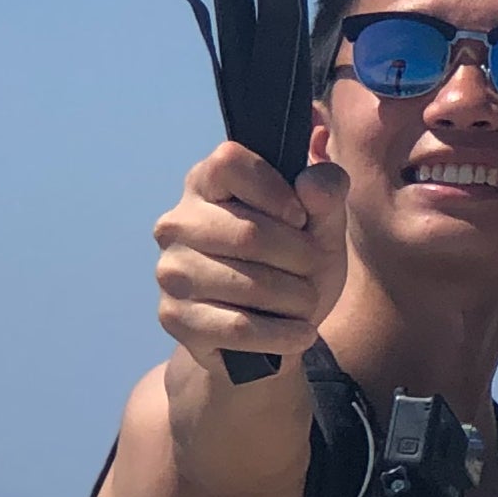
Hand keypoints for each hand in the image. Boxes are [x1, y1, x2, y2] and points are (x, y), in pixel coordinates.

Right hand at [151, 143, 347, 370]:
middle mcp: (177, 224)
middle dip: (301, 258)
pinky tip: (300, 333)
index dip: (275, 190)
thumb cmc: (293, 264)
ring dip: (297, 299)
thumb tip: (313, 183)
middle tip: (313, 270)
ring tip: (305, 303)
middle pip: (249, 233)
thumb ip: (326, 196)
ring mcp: (171, 273)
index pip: (229, 162)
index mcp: (205, 184)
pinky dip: (282, 334)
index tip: (300, 217)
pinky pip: (239, 328)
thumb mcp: (321, 227)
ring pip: (249, 284)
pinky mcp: (175, 319)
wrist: (272, 333)